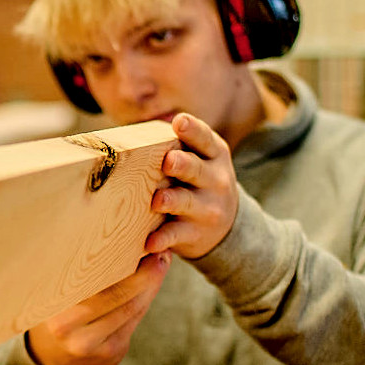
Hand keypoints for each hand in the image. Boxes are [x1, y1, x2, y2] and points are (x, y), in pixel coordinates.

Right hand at [25, 252, 170, 364]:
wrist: (57, 357)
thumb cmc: (60, 310)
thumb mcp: (58, 291)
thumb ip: (80, 271)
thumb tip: (118, 239)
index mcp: (51, 304)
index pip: (89, 279)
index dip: (117, 259)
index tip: (136, 240)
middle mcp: (66, 326)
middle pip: (116, 295)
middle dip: (144, 273)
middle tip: (159, 252)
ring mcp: (88, 343)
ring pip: (131, 308)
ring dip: (151, 284)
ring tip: (161, 262)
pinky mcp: (109, 352)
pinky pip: (134, 320)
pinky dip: (147, 298)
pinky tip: (153, 283)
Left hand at [145, 113, 238, 259]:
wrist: (225, 225)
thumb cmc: (200, 182)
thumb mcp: (202, 160)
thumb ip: (180, 146)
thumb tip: (138, 132)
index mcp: (214, 155)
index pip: (204, 139)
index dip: (192, 130)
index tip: (179, 121)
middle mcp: (215, 179)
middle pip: (196, 169)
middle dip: (182, 164)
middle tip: (168, 161)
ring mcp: (207, 207)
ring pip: (186, 201)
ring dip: (171, 200)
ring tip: (157, 201)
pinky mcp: (195, 232)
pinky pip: (176, 234)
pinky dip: (163, 238)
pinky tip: (150, 242)